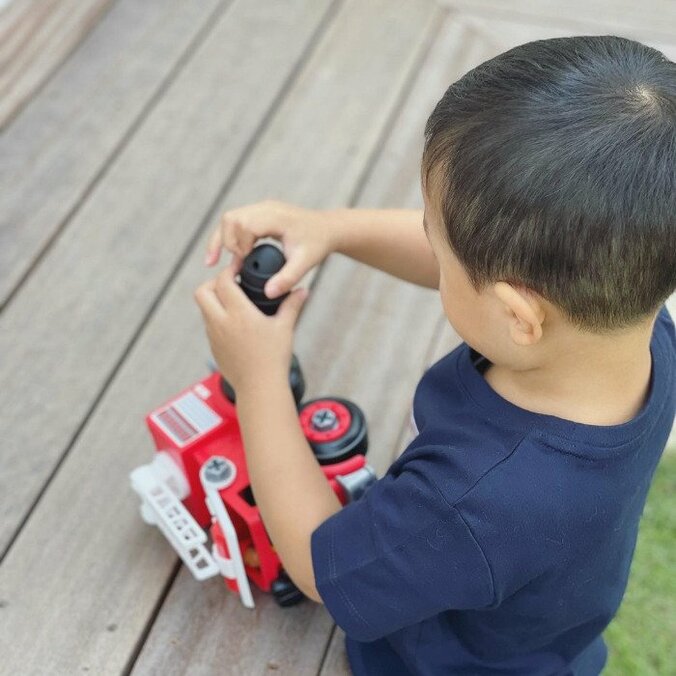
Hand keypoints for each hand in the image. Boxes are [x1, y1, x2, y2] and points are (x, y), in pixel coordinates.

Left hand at [194, 257, 308, 392]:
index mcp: (238, 313)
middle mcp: (221, 322)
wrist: (259, 387)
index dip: (229, 270)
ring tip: (234, 302)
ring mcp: (214, 336)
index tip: (239, 267)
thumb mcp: (285, 328)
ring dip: (214, 300)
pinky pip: (209, 325)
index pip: (223, 281)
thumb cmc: (273, 358)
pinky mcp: (213, 347)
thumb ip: (292, 305)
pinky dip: (217, 317)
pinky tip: (235, 322)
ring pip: (204, 309)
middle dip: (213, 283)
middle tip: (230, 284)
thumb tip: (303, 290)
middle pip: (202, 291)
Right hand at [205, 199, 335, 299]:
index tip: (244, 264)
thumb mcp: (305, 263)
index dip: (239, 245)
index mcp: (276, 217)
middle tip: (227, 266)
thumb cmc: (318, 244)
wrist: (328, 229)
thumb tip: (268, 293)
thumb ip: (288, 278)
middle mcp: (266, 208)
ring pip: (230, 218)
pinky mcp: (259, 214)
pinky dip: (228, 238)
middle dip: (224, 242)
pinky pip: (236, 222)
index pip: (245, 224)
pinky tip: (226, 257)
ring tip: (213, 262)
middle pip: (231, 218)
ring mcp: (261, 208)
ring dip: (221, 240)